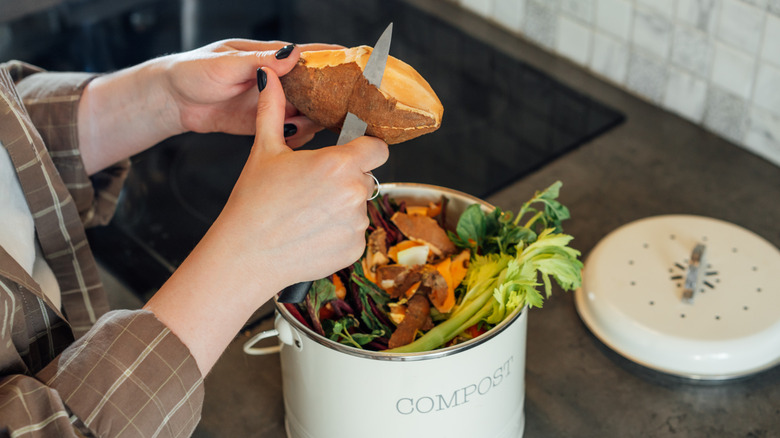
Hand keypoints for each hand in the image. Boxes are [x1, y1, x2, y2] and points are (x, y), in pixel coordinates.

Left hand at [160, 39, 339, 147]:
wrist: (171, 101)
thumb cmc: (192, 72)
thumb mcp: (225, 65)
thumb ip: (259, 62)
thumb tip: (293, 54)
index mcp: (268, 58)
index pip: (309, 55)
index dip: (335, 58)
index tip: (360, 62)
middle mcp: (276, 81)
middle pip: (315, 86)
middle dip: (335, 94)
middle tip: (356, 106)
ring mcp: (271, 104)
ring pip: (306, 111)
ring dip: (320, 119)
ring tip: (334, 127)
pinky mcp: (263, 125)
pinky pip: (290, 131)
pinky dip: (299, 136)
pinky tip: (302, 139)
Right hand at [214, 67, 389, 287]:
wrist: (245, 256)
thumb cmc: (252, 203)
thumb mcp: (264, 151)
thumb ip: (272, 110)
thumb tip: (268, 75)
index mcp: (338, 163)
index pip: (377, 147)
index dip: (365, 149)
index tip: (350, 154)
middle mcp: (354, 192)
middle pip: (367, 177)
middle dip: (347, 180)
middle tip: (312, 189)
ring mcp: (356, 223)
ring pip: (359, 206)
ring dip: (341, 207)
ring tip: (307, 214)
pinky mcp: (354, 249)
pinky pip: (354, 233)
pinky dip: (339, 233)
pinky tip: (311, 233)